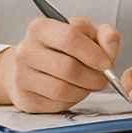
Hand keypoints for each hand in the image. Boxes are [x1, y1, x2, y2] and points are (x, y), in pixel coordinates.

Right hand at [0, 16, 120, 111]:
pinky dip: (72, 100)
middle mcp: (26, 51)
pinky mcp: (25, 98)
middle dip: (93, 77)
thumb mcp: (86, 32)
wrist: (31, 64)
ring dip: (84, 90)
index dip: (92, 53)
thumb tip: (109, 53)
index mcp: (41, 28)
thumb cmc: (61, 46)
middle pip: (68, 68)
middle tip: (103, 79)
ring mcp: (22, 76)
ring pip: (62, 90)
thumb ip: (105, 36)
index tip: (106, 63)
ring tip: (89, 84)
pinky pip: (56, 104)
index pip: (69, 38)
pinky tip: (74, 91)